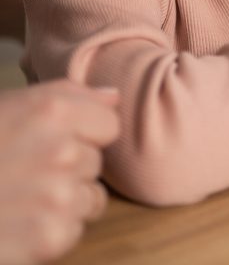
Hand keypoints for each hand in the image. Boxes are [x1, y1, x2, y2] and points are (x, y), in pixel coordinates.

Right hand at [0, 79, 120, 264]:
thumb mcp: (9, 109)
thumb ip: (67, 97)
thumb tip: (114, 97)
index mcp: (53, 110)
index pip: (109, 124)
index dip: (83, 135)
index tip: (50, 143)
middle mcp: (63, 148)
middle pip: (95, 162)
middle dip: (68, 170)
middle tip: (21, 175)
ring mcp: (58, 194)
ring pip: (90, 198)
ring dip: (62, 203)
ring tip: (18, 201)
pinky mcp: (50, 236)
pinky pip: (73, 230)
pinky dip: (50, 234)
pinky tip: (16, 226)